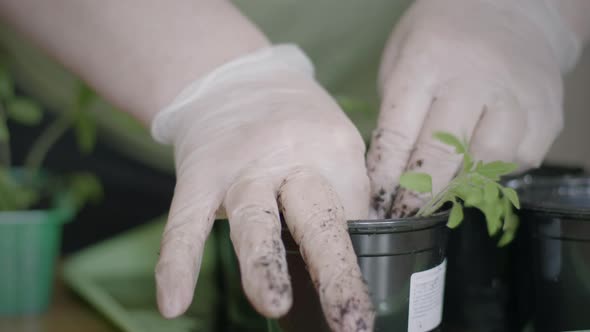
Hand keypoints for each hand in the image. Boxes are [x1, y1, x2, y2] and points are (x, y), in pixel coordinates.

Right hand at [151, 45, 373, 330]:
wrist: (235, 78)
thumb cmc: (294, 121)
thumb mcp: (333, 140)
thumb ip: (346, 189)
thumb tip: (363, 243)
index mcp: (334, 149)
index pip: (354, 212)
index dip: (355, 247)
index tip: (350, 276)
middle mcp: (291, 157)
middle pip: (316, 217)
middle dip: (335, 272)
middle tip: (352, 323)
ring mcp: (241, 169)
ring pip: (254, 220)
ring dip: (264, 266)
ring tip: (275, 306)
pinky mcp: (198, 176)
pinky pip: (185, 223)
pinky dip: (176, 262)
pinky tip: (173, 303)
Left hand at [367, 0, 581, 217]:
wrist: (513, 10)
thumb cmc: (443, 38)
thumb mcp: (402, 58)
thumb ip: (396, 111)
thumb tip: (387, 171)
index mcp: (426, 63)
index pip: (398, 133)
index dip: (385, 176)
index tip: (377, 201)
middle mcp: (474, 79)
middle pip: (443, 154)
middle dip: (418, 193)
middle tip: (404, 213)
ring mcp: (516, 95)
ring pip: (486, 161)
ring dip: (460, 185)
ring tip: (443, 190)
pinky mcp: (546, 111)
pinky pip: (520, 159)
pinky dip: (496, 170)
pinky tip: (480, 163)